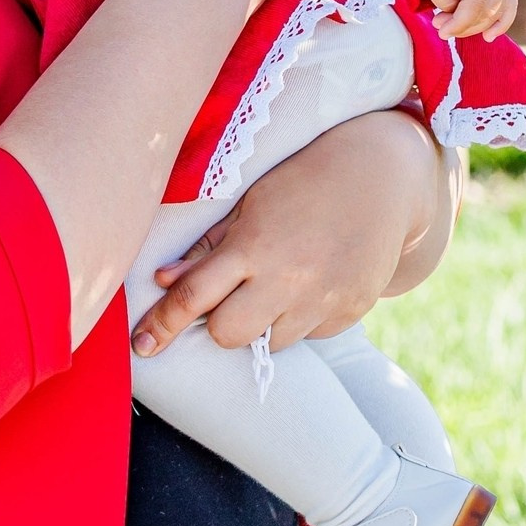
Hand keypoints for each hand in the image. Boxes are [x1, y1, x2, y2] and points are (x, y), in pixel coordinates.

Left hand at [132, 109, 443, 355]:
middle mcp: (287, 279)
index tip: (142, 345)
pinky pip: (309, 336)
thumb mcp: (248, 204)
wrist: (382, 180)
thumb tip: (162, 280)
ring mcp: (322, 300)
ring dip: (260, 324)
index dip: (163, 323)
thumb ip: (208, 247)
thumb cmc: (301, 183)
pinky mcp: (350, 312)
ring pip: (270, 343)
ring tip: (276, 285)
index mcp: (252, 246)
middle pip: (228, 334)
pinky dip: (298, 320)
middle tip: (227, 299)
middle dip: (218, 324)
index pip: (193, 296)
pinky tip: (309, 285)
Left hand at [421, 0, 517, 38]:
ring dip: (477, 25)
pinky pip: (509, 3)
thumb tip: (459, 16)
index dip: (460, 22)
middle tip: (439, 24)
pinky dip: (500, 21)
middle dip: (465, 24)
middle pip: (490, 7)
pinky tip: (489, 36)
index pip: (477, 1)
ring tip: (452, 27)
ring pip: (501, 9)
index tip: (441, 30)